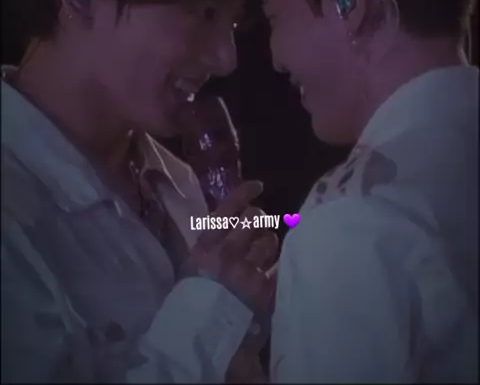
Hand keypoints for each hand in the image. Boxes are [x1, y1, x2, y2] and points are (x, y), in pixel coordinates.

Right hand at [180, 181, 277, 315]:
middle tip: (260, 225)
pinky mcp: (264, 291)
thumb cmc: (190, 304)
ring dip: (269, 242)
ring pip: (269, 242)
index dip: (245, 193)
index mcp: (206, 246)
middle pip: (254, 219)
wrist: (198, 341)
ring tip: (265, 250)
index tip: (258, 186)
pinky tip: (275, 271)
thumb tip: (223, 227)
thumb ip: (207, 247)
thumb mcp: (190, 268)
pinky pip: (278, 269)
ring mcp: (248, 271)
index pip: (228, 208)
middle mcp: (228, 252)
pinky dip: (278, 268)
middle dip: (260, 219)